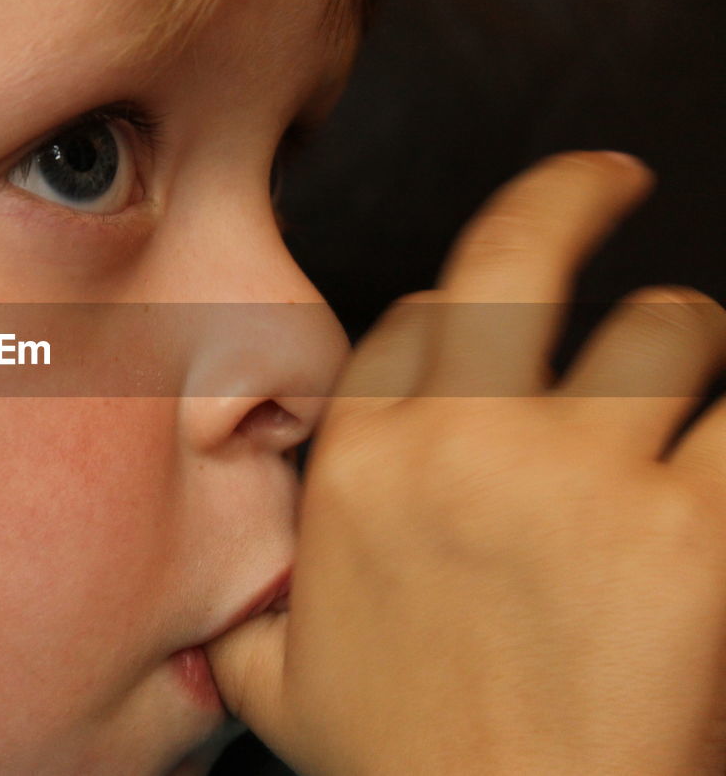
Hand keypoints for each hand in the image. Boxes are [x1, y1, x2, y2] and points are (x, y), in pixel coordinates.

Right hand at [205, 152, 725, 774]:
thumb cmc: (406, 769)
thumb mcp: (281, 686)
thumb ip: (248, 622)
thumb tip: (221, 611)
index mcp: (360, 468)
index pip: (412, 323)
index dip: (459, 304)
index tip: (484, 308)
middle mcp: (454, 445)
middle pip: (519, 255)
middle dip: (572, 196)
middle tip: (609, 183)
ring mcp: (570, 475)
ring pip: (665, 326)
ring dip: (687, 342)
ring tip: (696, 372)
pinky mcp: (682, 528)